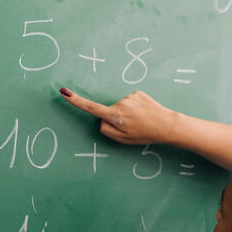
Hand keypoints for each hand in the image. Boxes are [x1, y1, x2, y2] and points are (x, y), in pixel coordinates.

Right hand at [60, 88, 177, 144]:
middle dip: (117, 119)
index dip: (76, 101)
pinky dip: (135, 108)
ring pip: (121, 107)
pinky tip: (145, 113)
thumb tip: (101, 119)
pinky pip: (131, 102)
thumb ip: (107, 130)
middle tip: (134, 127)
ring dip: (128, 113)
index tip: (64, 92)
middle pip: (109, 112)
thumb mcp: (123, 139)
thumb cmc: (145, 134)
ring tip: (142, 120)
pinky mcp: (138, 93)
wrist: (167, 124)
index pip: (91, 108)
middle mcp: (120, 103)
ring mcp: (129, 96)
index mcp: (115, 116)